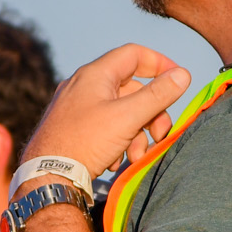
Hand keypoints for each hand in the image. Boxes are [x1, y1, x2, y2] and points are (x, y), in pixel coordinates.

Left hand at [23, 45, 192, 178]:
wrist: (48, 177)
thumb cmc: (85, 143)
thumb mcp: (127, 117)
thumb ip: (157, 96)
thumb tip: (184, 75)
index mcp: (95, 74)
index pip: (134, 54)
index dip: (160, 63)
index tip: (178, 81)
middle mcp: (84, 86)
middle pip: (131, 89)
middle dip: (151, 114)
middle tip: (161, 135)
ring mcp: (77, 108)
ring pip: (120, 112)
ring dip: (136, 134)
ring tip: (135, 157)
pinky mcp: (73, 129)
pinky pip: (105, 127)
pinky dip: (118, 142)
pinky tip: (115, 162)